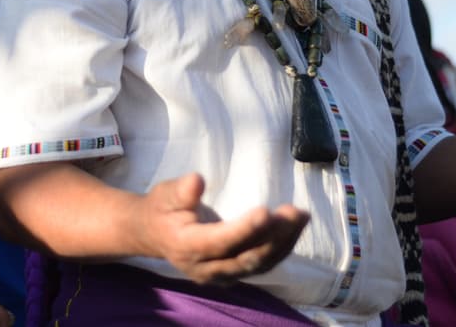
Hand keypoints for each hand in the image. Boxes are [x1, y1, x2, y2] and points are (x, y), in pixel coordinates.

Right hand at [137, 173, 308, 284]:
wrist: (154, 234)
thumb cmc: (162, 209)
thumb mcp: (164, 194)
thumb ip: (180, 190)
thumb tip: (197, 181)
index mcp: (187, 247)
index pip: (220, 242)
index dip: (244, 230)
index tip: (266, 212)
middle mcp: (207, 268)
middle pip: (246, 257)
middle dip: (273, 236)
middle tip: (293, 212)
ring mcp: (222, 274)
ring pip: (259, 264)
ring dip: (284, 242)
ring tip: (301, 216)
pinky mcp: (234, 272)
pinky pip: (262, 264)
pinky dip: (282, 247)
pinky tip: (296, 227)